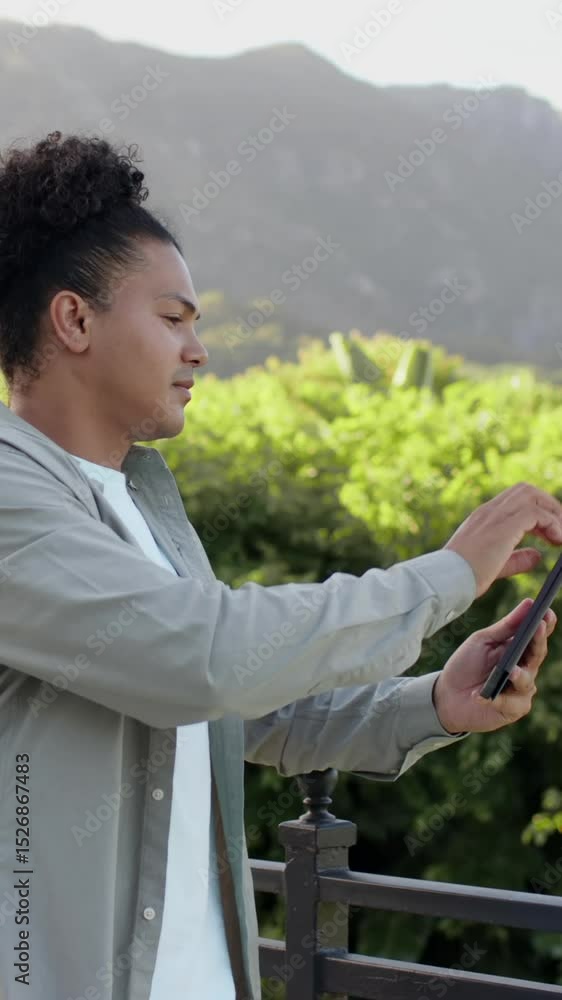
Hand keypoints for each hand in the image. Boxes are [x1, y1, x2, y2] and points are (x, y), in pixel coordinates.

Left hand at [433, 599, 556, 733]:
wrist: (447, 696)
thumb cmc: (466, 665)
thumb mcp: (483, 641)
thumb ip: (506, 626)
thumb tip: (529, 603)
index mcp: (517, 649)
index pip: (537, 635)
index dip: (545, 624)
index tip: (547, 611)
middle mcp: (524, 669)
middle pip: (537, 655)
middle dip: (539, 641)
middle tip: (538, 627)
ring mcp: (521, 690)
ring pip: (527, 680)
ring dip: (519, 675)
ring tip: (511, 670)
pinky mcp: (514, 709)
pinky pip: (514, 703)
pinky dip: (498, 699)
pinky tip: (483, 696)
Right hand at [444, 483, 561, 597]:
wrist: (447, 579)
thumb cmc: (463, 576)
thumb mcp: (496, 565)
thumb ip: (517, 559)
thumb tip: (537, 556)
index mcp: (483, 517)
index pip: (515, 499)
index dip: (537, 510)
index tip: (548, 533)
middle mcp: (489, 511)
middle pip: (527, 490)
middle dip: (548, 505)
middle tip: (559, 530)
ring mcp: (495, 515)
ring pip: (533, 496)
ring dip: (553, 513)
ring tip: (560, 536)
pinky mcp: (504, 526)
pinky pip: (537, 514)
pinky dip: (552, 524)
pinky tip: (556, 540)